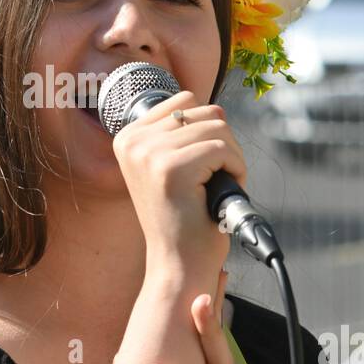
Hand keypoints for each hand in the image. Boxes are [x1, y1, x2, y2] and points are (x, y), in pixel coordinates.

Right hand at [113, 91, 247, 278]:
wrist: (178, 264)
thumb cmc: (182, 218)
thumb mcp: (171, 166)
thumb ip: (181, 133)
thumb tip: (214, 109)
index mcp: (127, 137)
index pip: (185, 99)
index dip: (206, 131)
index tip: (199, 166)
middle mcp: (132, 141)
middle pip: (205, 111)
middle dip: (222, 144)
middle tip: (213, 179)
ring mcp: (149, 154)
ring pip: (218, 127)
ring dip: (231, 158)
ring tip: (217, 187)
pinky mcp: (172, 169)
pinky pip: (223, 149)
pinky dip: (236, 169)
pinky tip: (222, 194)